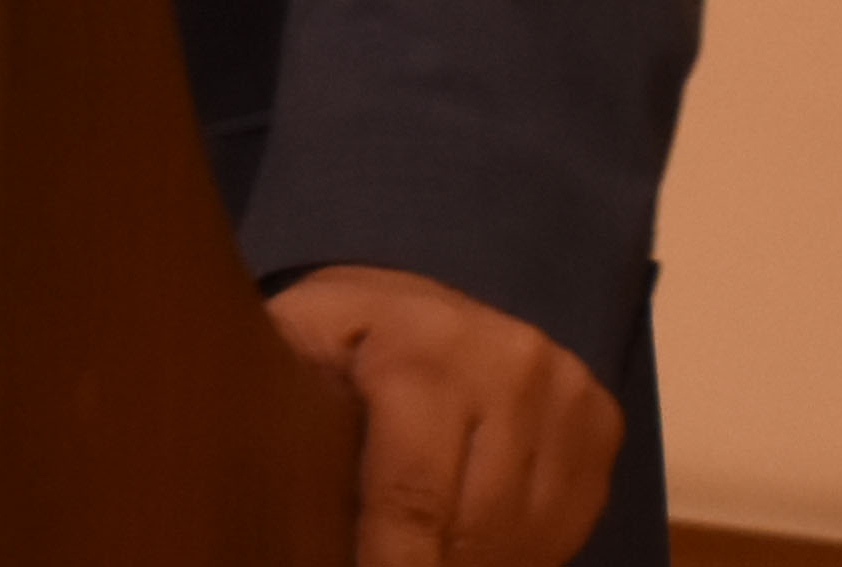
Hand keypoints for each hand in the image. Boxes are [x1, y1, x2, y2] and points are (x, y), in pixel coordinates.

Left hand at [268, 265, 620, 566]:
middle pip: (475, 527)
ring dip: (473, 561)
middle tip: (382, 562)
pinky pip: (565, 525)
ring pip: (524, 536)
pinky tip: (468, 548)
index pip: (414, 497)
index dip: (392, 563)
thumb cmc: (341, 335)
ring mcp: (566, 392)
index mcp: (423, 348)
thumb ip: (276, 394)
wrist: (427, 300)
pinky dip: (516, 553)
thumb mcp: (295, 343)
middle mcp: (510, 363)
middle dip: (428, 564)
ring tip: (420, 553)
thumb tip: (242, 456)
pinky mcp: (599, 420)